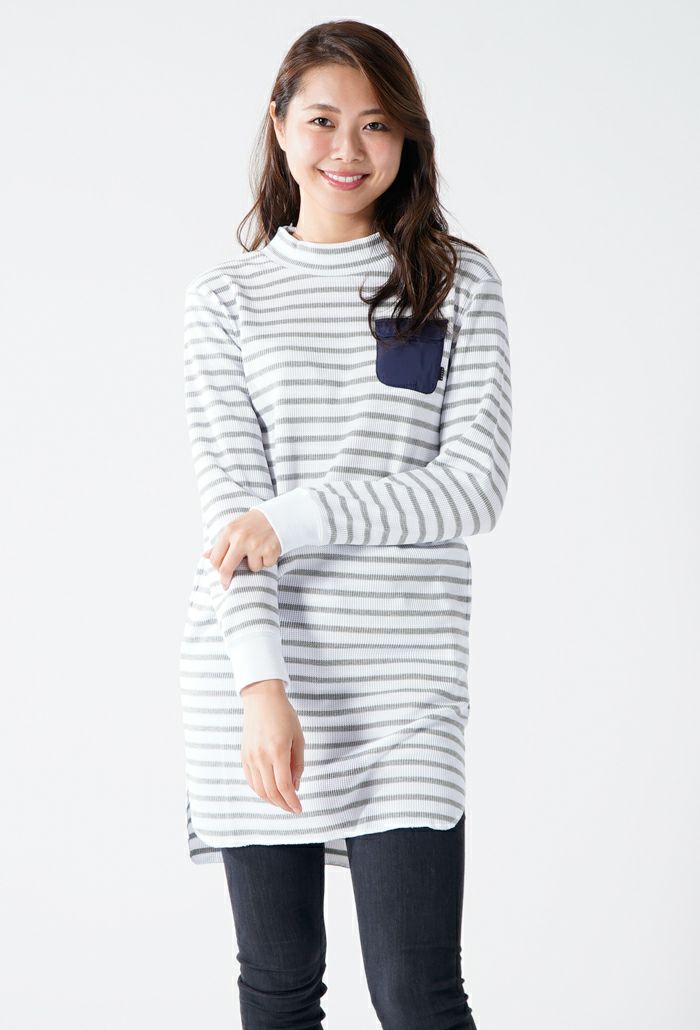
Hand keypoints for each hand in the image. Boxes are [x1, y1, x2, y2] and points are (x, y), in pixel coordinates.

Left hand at [203, 509, 280, 588]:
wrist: (277, 515)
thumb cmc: (252, 523)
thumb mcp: (233, 528)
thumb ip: (220, 543)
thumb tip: (205, 556)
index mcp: (229, 531)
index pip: (216, 558)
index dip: (216, 569)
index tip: (220, 575)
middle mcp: (241, 538)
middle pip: (227, 568)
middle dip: (225, 579)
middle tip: (226, 585)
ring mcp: (256, 545)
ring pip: (252, 568)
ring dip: (255, 563)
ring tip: (259, 550)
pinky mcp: (270, 550)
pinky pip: (266, 565)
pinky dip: (268, 560)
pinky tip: (268, 549)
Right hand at [240, 680, 303, 813]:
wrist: (262, 700)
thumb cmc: (284, 716)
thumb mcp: (298, 738)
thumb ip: (298, 764)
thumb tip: (296, 786)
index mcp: (278, 751)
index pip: (284, 786)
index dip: (292, 801)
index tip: (299, 808)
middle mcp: (261, 756)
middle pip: (271, 792)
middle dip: (284, 804)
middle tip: (293, 808)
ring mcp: (250, 757)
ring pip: (259, 790)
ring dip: (272, 800)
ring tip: (283, 802)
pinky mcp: (244, 756)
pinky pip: (251, 781)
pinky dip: (260, 791)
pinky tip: (270, 792)